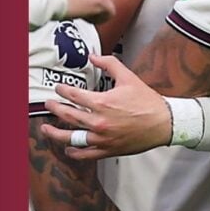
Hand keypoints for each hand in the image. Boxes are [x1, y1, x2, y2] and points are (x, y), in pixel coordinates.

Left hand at [42, 54, 170, 159]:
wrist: (163, 124)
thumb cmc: (147, 102)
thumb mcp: (128, 77)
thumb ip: (109, 64)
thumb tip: (93, 56)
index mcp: (102, 102)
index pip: (74, 96)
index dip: (63, 90)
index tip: (58, 88)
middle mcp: (99, 122)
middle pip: (68, 115)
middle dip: (55, 109)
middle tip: (48, 105)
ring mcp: (102, 138)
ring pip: (72, 137)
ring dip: (56, 133)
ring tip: (46, 129)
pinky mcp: (108, 150)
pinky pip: (86, 154)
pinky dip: (75, 152)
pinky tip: (68, 149)